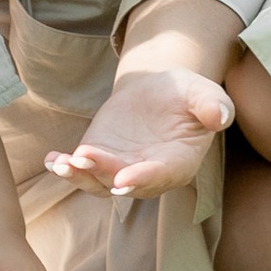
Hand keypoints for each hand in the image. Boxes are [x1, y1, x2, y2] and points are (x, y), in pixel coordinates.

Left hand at [45, 64, 234, 198]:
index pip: (161, 175)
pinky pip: (82, 170)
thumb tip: (220, 117)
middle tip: (82, 159)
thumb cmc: (186, 93)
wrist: (159, 89)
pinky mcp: (100, 158)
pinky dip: (65, 167)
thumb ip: (212, 105)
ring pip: (99, 181)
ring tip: (62, 162)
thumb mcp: (203, 92)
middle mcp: (148, 173)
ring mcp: (121, 168)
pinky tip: (50, 159)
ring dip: (80, 176)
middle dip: (103, 173)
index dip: (142, 179)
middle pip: (125, 181)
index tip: (122, 180)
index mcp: (179, 162)